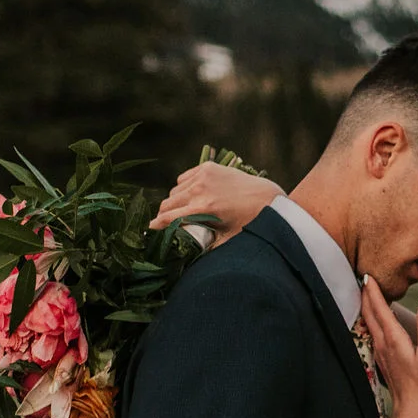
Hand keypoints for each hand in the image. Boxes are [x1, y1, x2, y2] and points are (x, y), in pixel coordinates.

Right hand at [151, 163, 284, 247]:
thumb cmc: (249, 224)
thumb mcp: (225, 239)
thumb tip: (183, 251)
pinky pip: (184, 178)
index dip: (157, 225)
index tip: (150, 230)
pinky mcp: (208, 166)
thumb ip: (203, 243)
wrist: (268, 199)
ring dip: (176, 201)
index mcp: (204, 209)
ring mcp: (204, 175)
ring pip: (175, 191)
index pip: (169, 217)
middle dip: (165, 214)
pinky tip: (195, 194)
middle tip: (167, 223)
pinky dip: (185, 187)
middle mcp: (201, 189)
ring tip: (186, 210)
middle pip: (167, 203)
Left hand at [361, 277, 417, 417]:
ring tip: (366, 293)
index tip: (367, 276)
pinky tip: (374, 319)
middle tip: (363, 277)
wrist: (410, 408)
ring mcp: (380, 351)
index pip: (380, 309)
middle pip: (369, 313)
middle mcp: (383, 343)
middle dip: (365, 294)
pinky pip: (372, 332)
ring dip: (366, 306)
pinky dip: (371, 319)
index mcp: (394, 338)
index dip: (373, 291)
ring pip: (368, 322)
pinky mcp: (381, 358)